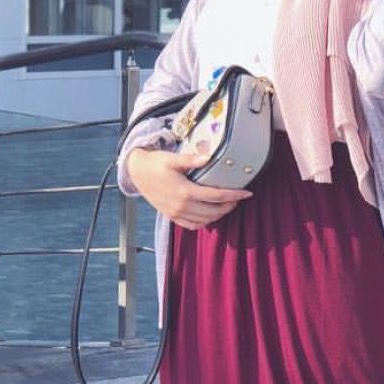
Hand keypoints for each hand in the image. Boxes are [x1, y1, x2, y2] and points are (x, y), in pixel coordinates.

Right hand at [126, 146, 252, 230]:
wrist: (137, 172)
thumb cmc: (155, 163)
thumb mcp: (172, 158)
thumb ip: (192, 159)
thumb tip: (209, 156)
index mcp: (185, 191)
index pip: (216, 196)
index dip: (234, 195)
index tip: (247, 193)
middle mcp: (182, 206)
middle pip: (214, 211)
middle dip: (229, 206)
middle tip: (238, 198)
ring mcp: (176, 214)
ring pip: (205, 221)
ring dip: (219, 215)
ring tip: (227, 205)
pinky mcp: (172, 217)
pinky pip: (192, 226)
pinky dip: (205, 223)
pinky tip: (211, 214)